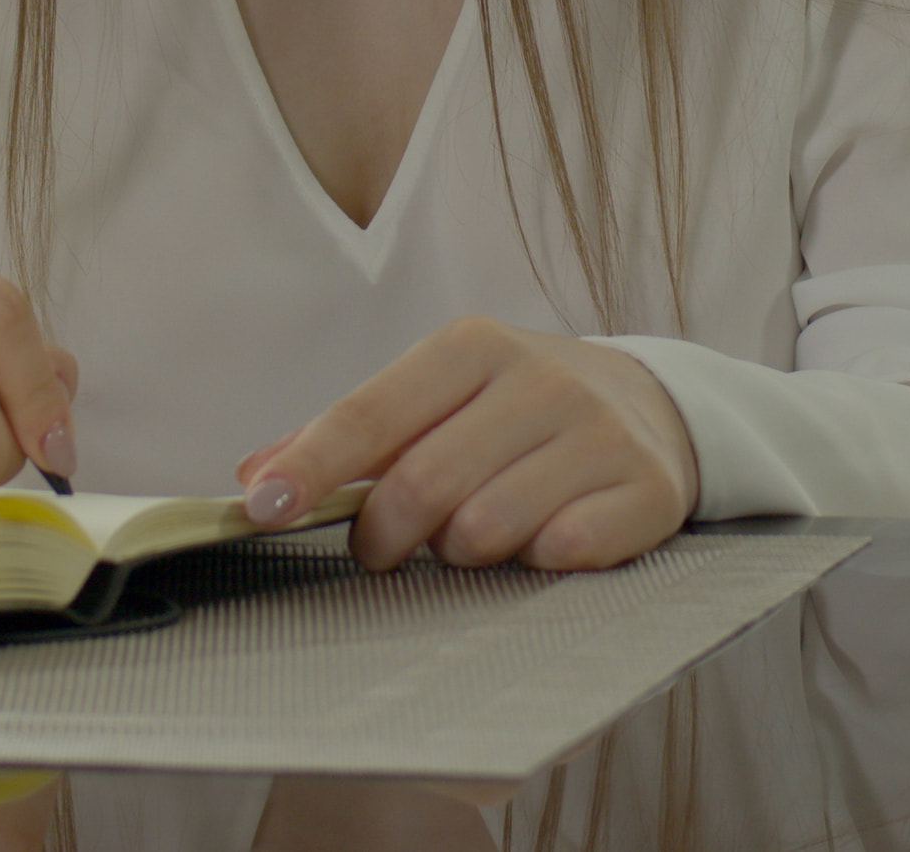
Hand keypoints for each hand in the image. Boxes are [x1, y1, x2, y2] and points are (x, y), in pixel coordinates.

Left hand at [233, 317, 696, 571]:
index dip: (311, 466)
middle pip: (422, 484)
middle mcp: (540, 379)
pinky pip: (560, 553)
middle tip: (384, 549)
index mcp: (473, 346)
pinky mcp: (645, 489)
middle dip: (384, 536)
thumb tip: (255, 477)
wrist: (654, 407)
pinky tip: (539, 540)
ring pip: (486, 529)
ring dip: (460, 553)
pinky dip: (533, 563)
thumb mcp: (438, 395)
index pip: (373, 412)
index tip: (262, 508)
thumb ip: (349, 435)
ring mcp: (598, 433)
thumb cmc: (517, 409)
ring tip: (472, 534)